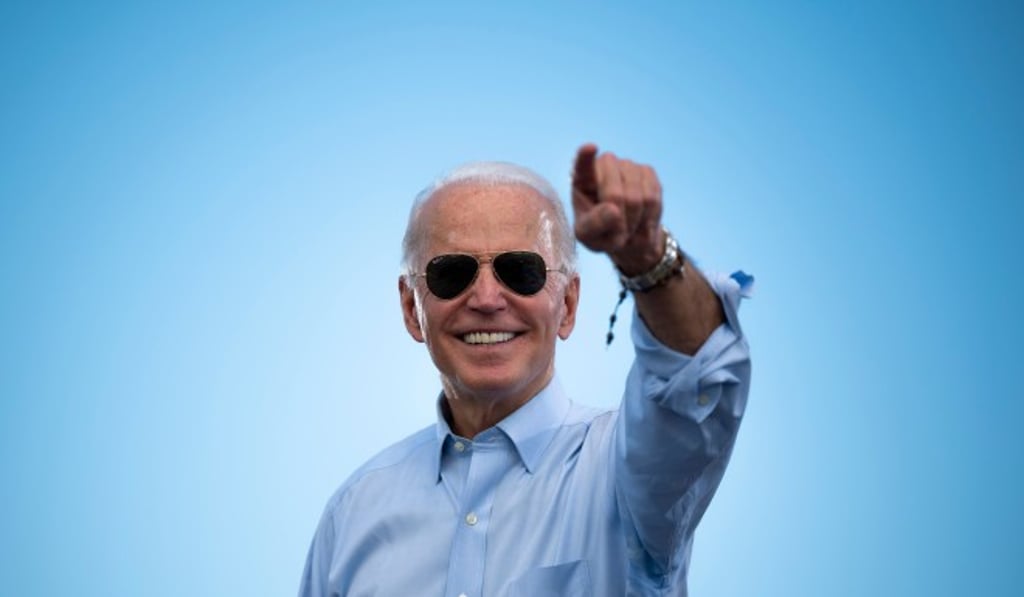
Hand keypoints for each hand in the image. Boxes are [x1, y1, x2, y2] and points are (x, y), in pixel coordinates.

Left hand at [571, 143, 664, 274]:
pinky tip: (642, 221)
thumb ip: (595, 225)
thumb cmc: (600, 233)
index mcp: (582, 180)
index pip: (582, 164)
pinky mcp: (647, 171)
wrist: (626, 233)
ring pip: (639, 197)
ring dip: (636, 221)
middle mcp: (604, 166)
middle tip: (619, 237)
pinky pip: (653, 196)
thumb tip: (613, 210)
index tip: (591, 148)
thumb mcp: (589, 236)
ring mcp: (627, 166)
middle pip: (616, 194)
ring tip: (628, 229)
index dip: (585, 156)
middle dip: (620, 221)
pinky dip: (650, 216)